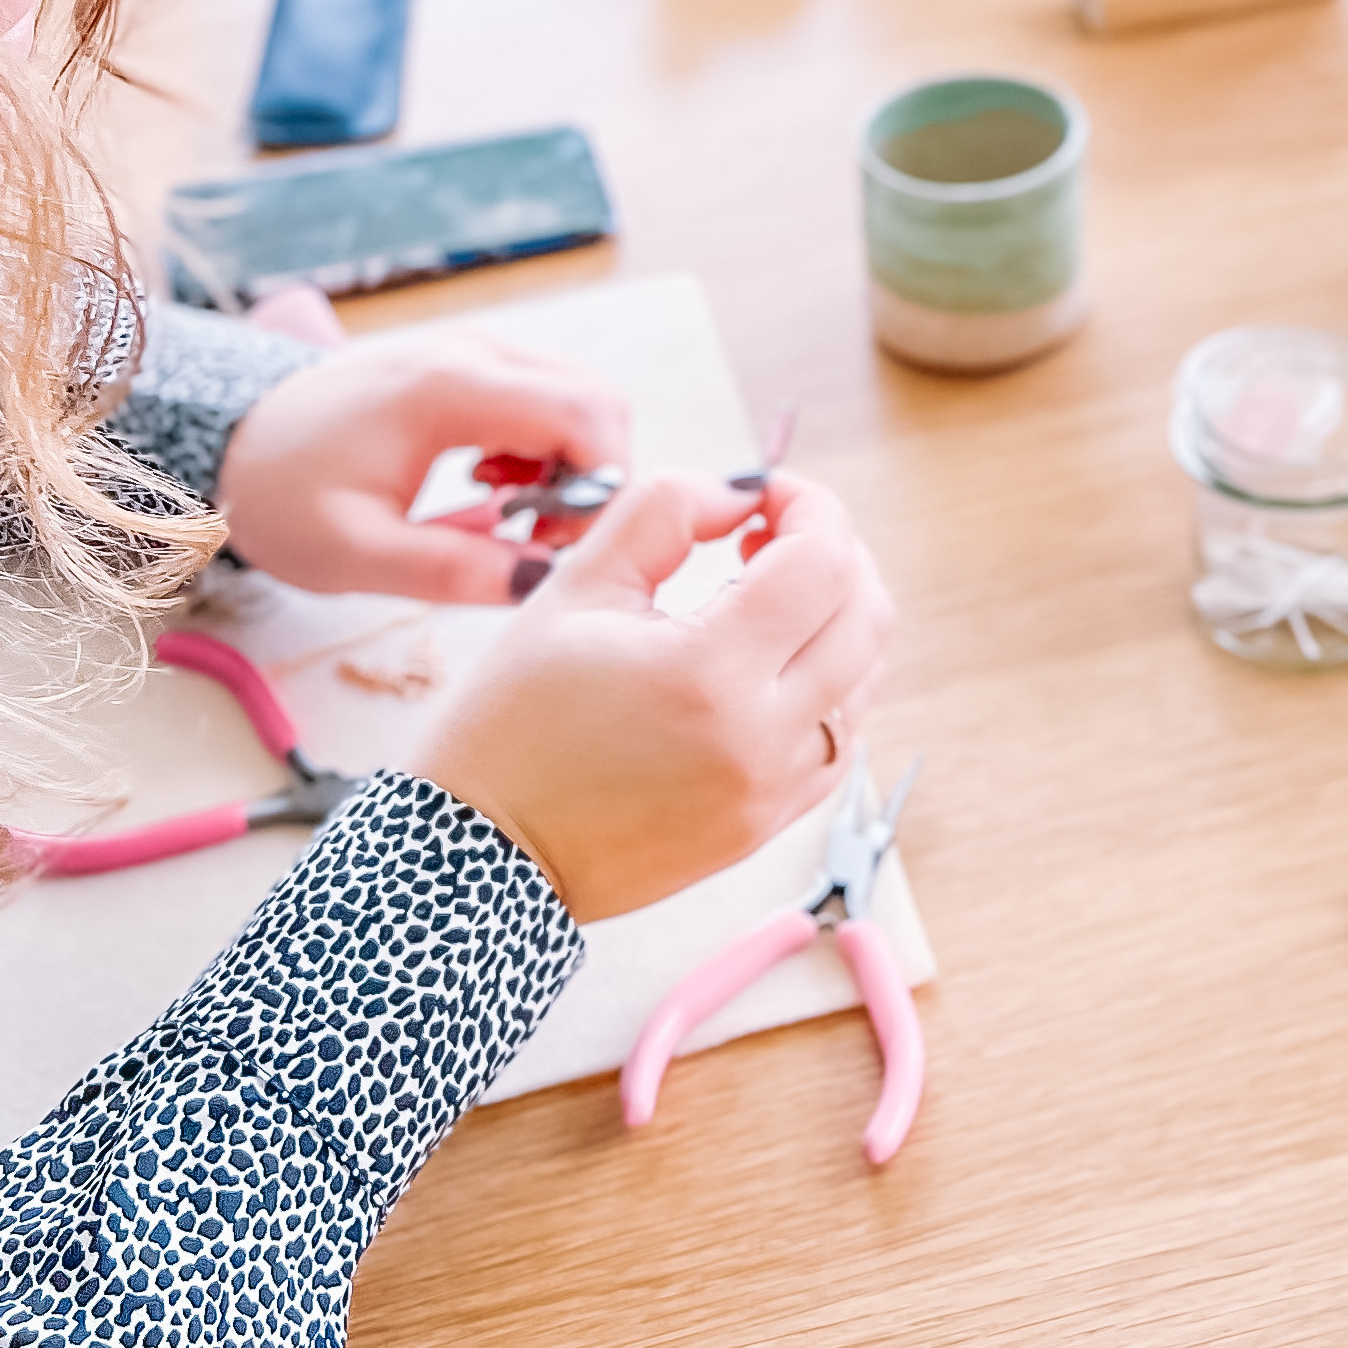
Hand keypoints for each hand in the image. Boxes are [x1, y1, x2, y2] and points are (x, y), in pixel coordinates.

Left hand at [213, 335, 633, 604]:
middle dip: (594, 476)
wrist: (234, 443)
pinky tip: (496, 485)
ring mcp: (474, 348)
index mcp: (451, 388)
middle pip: (597, 399)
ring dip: (572, 462)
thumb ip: (452, 570)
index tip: (559, 543)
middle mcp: (474, 351)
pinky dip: (548, 443)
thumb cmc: (284, 496)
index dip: (602, 485)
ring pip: (579, 395)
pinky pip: (547, 392)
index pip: (586, 415)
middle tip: (540, 537)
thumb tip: (543, 584)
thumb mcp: (356, 554)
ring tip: (512, 517)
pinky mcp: (469, 361)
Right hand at [417, 468, 893, 924]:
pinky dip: (826, 685)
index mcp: (707, 674)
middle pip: (866, 615)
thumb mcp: (574, 588)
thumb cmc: (512, 720)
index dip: (807, 505)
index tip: (764, 496)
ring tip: (760, 598)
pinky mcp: (766, 826)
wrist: (481, 855)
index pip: (821, 562)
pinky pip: (840, 738)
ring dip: (835, 618)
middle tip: (768, 537)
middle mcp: (759, 741)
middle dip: (833, 553)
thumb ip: (664, 511)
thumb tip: (741, 492)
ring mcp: (771, 793)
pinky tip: (764, 664)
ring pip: (864, 678)